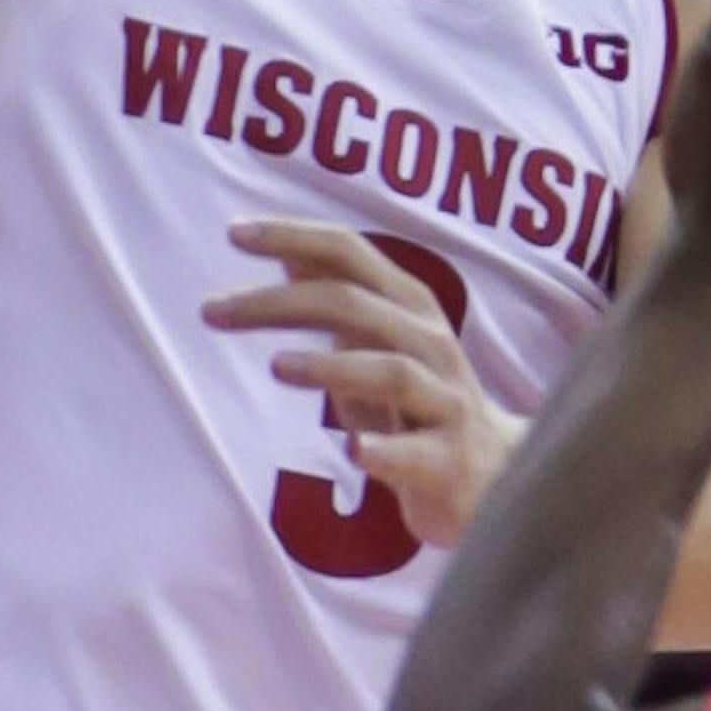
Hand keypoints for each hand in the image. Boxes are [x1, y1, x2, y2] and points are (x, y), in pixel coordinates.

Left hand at [204, 220, 524, 550]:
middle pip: (353, 304)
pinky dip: (384, 450)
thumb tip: (287, 252)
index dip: (294, 235)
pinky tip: (353, 451)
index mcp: (409, 307)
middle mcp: (431, 344)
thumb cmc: (421, 407)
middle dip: (279, 303)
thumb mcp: (380, 344)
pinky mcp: (450, 463)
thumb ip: (341, 301)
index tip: (233, 232)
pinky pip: (416, 454)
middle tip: (212, 310)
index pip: (349, 252)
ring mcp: (445, 403)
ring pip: (389, 371)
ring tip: (276, 366)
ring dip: (330, 366)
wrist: (499, 478)